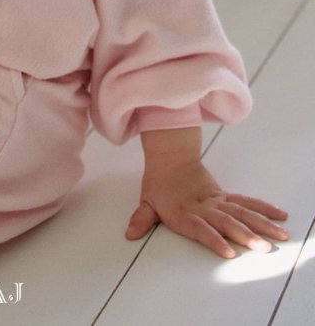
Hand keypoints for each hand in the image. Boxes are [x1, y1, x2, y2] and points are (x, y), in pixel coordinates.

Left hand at [126, 128, 288, 258]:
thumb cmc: (159, 183)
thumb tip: (129, 234)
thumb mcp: (147, 201)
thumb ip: (141, 219)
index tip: (228, 252)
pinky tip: (279, 216)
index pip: (200, 228)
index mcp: (185, 212)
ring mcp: (217, 201)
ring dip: (261, 225)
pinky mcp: (225, 196)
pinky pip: (247, 203)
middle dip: (246, 235)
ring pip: (242, 213)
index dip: (214, 239)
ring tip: (280, 236)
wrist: (171, 156)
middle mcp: (204, 207)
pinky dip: (263, 209)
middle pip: (227, 222)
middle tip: (264, 247)